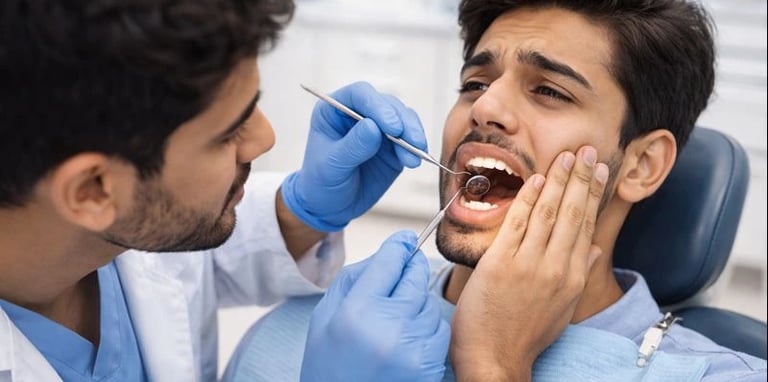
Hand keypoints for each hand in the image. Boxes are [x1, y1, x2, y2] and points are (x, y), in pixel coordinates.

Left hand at [281, 82, 425, 231]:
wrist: (329, 207)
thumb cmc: (321, 183)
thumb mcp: (331, 167)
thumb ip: (352, 146)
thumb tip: (373, 127)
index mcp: (334, 110)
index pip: (360, 95)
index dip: (378, 106)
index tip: (392, 127)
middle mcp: (358, 114)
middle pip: (387, 104)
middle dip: (403, 121)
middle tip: (412, 141)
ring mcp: (378, 128)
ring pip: (403, 119)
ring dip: (413, 135)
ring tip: (415, 157)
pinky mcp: (393, 145)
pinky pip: (410, 139)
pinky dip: (416, 148)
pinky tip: (415, 161)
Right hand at [301, 231, 449, 381]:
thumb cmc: (329, 367)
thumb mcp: (324, 318)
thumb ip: (353, 280)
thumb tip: (390, 252)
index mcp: (355, 311)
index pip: (390, 260)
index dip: (399, 245)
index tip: (404, 240)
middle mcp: (387, 327)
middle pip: (415, 276)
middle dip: (410, 272)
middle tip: (402, 275)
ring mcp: (412, 348)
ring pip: (429, 303)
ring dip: (418, 304)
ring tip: (395, 323)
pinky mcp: (428, 366)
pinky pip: (438, 331)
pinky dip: (427, 330)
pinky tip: (406, 341)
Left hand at [450, 146, 608, 380]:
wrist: (494, 357)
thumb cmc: (525, 334)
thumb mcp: (562, 307)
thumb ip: (579, 274)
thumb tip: (594, 249)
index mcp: (572, 277)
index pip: (587, 225)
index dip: (593, 193)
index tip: (599, 170)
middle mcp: (555, 268)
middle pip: (573, 213)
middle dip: (582, 178)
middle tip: (588, 151)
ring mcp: (528, 265)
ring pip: (549, 213)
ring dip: (559, 181)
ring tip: (566, 157)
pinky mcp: (501, 264)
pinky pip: (518, 224)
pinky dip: (528, 200)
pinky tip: (536, 181)